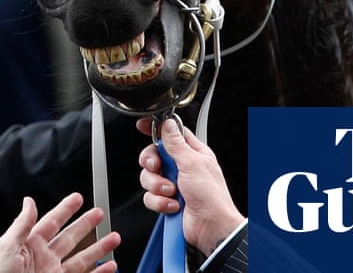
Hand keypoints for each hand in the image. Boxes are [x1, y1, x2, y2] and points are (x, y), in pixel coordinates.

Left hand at [0, 193, 119, 272]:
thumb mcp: (5, 248)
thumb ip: (21, 225)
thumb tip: (29, 202)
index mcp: (29, 245)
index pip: (51, 222)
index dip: (65, 209)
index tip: (77, 198)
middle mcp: (44, 258)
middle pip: (70, 237)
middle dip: (86, 225)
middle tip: (99, 213)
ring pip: (82, 258)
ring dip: (99, 248)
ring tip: (114, 237)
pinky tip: (109, 266)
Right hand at [136, 118, 245, 256]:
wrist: (210, 227)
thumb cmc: (211, 196)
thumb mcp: (192, 163)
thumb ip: (176, 144)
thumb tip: (167, 124)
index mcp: (192, 153)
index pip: (171, 134)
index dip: (156, 129)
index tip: (142, 126)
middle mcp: (182, 167)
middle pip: (154, 155)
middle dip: (152, 163)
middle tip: (157, 167)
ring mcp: (173, 184)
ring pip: (149, 177)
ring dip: (158, 186)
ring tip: (172, 192)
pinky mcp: (166, 200)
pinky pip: (150, 197)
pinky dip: (160, 202)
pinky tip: (173, 205)